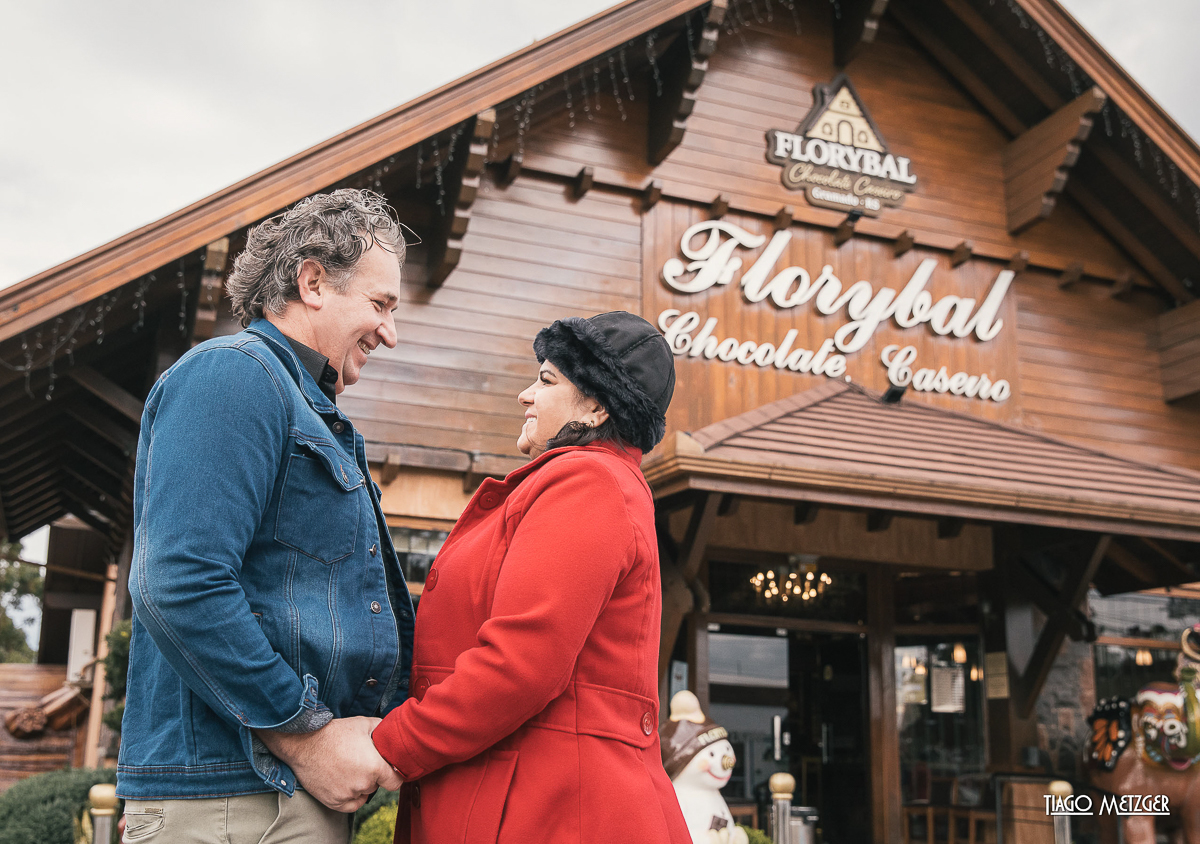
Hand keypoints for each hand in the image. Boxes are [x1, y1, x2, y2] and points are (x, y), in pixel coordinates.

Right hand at [257, 716, 403, 811]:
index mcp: (375, 766)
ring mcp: (348, 794)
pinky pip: (351, 805)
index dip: (394, 775)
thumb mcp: (364, 724)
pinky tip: (346, 782)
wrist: (306, 743)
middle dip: (373, 775)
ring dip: (361, 785)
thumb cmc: (335, 733)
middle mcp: (363, 784)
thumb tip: (394, 734)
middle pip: (377, 785)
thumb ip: (384, 730)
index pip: (396, 781)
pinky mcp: (334, 802)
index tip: (389, 770)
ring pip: (364, 793)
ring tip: (349, 768)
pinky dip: (351, 797)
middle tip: (361, 761)